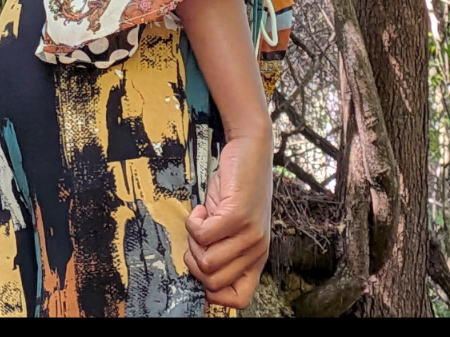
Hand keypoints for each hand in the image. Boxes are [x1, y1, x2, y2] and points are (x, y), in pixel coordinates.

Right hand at [184, 129, 272, 308]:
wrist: (250, 150)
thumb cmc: (237, 188)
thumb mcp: (232, 227)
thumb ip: (222, 250)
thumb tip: (197, 274)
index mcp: (256, 257)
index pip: (239, 299)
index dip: (213, 293)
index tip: (201, 266)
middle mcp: (256, 250)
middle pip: (213, 282)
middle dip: (195, 261)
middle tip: (199, 236)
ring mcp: (249, 233)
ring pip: (206, 262)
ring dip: (193, 242)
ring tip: (202, 221)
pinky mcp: (237, 215)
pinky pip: (202, 235)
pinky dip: (193, 222)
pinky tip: (203, 208)